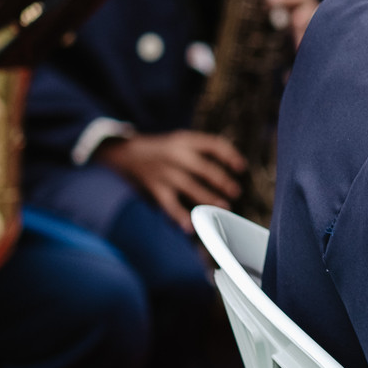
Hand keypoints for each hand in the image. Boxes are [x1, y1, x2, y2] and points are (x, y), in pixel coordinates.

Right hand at [98, 130, 247, 232]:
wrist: (125, 152)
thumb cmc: (161, 149)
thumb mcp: (180, 140)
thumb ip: (200, 150)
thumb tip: (232, 163)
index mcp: (185, 140)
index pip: (213, 144)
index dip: (230, 154)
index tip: (242, 167)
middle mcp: (175, 155)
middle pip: (204, 168)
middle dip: (222, 181)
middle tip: (236, 192)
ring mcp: (165, 172)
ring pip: (191, 187)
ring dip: (209, 198)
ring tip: (224, 207)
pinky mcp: (155, 189)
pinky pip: (170, 205)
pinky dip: (180, 216)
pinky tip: (191, 226)